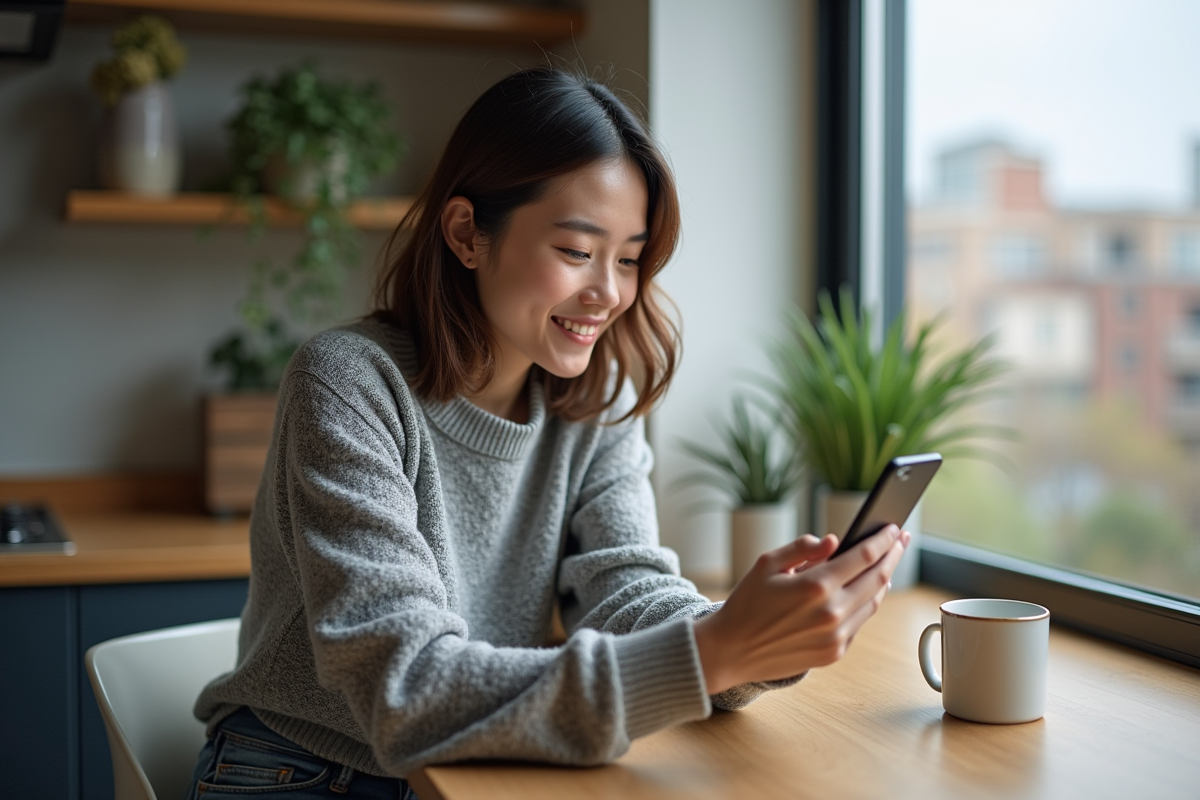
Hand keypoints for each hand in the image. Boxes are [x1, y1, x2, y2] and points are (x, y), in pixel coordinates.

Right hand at [693, 525, 909, 694]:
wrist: (731, 651)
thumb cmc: (746, 603)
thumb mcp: (767, 564)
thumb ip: (803, 548)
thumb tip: (833, 541)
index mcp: (815, 587)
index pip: (864, 556)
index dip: (883, 540)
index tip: (893, 528)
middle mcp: (832, 613)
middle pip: (878, 578)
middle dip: (893, 555)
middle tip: (901, 540)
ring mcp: (836, 636)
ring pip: (873, 602)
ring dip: (883, 580)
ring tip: (885, 562)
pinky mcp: (834, 653)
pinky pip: (859, 622)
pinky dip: (865, 602)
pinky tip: (864, 590)